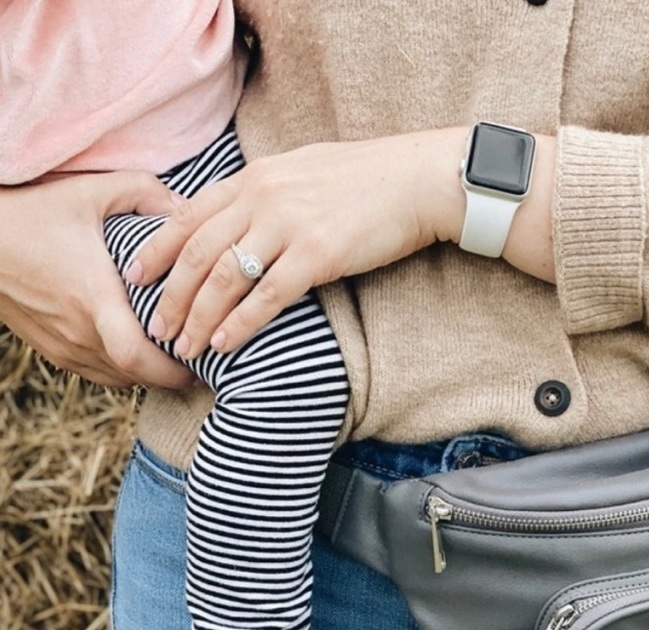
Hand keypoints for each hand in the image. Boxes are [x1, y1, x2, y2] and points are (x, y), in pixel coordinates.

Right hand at [0, 172, 195, 387]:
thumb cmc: (31, 210)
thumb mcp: (89, 191)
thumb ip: (144, 193)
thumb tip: (187, 209)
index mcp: (91, 297)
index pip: (136, 356)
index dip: (173, 370)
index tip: (202, 362)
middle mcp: (77, 330)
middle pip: (135, 376)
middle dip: (172, 376)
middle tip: (200, 362)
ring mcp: (61, 344)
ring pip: (118, 379)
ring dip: (149, 374)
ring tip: (176, 357)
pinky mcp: (51, 349)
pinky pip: (97, 373)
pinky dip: (124, 371)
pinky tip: (141, 352)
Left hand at [127, 129, 468, 357]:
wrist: (418, 180)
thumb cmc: (368, 179)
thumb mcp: (304, 171)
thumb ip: (267, 192)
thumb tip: (244, 213)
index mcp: (256, 176)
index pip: (188, 215)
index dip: (156, 250)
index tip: (136, 278)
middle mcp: (263, 197)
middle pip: (196, 252)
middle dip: (170, 295)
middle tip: (156, 328)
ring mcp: (289, 225)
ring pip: (223, 276)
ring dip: (197, 316)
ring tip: (183, 346)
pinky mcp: (318, 255)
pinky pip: (266, 295)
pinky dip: (239, 323)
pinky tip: (223, 344)